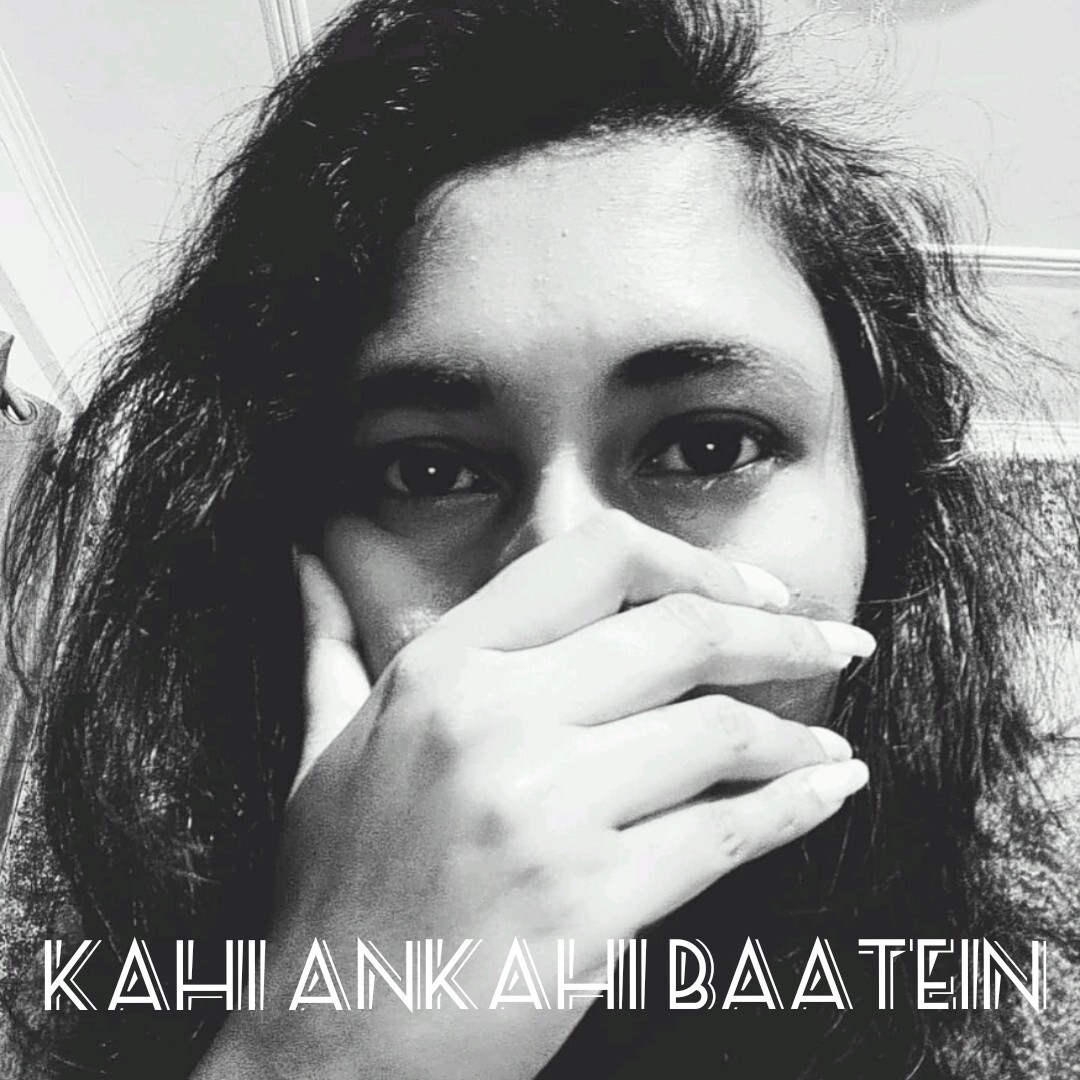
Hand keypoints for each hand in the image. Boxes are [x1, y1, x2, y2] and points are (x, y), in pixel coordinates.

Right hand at [201, 510, 870, 1079]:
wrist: (331, 1048)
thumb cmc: (333, 890)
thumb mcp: (319, 746)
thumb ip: (329, 639)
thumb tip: (309, 556)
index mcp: (439, 668)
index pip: (596, 560)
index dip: (694, 563)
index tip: (754, 590)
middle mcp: (494, 720)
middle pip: (680, 635)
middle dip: (779, 635)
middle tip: (837, 644)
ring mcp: (546, 811)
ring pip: (718, 732)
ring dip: (798, 733)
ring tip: (831, 741)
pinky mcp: (593, 904)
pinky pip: (728, 832)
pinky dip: (798, 806)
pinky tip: (833, 790)